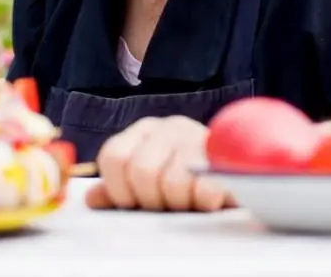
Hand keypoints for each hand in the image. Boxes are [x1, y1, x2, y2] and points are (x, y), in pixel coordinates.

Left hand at [84, 116, 234, 211]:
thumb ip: (119, 190)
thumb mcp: (148, 183)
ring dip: (178, 203)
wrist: (238, 173)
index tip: (134, 203)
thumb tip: (92, 198)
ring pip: (171, 182)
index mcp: (144, 130)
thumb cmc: (186, 181)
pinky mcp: (225, 159)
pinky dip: (203, 202)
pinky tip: (208, 200)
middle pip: (141, 171)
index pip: (113, 156)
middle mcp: (169, 127)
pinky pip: (204, 189)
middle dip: (151, 199)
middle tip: (166, 204)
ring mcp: (198, 139)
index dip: (119, 189)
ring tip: (188, 201)